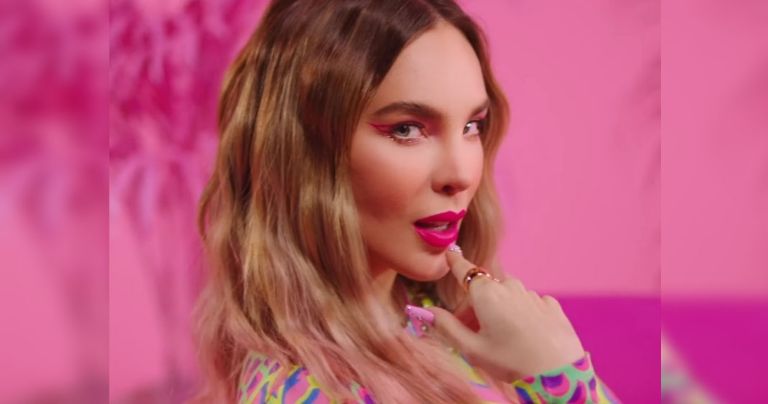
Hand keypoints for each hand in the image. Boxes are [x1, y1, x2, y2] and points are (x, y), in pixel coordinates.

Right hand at [424, 246, 585, 381]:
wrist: (559, 373)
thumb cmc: (512, 361)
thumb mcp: (472, 349)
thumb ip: (446, 327)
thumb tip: (425, 311)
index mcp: (486, 293)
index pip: (464, 270)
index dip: (455, 262)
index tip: (450, 253)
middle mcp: (509, 286)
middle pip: (484, 291)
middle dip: (475, 309)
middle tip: (473, 336)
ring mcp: (532, 294)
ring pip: (507, 297)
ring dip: (498, 311)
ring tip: (502, 340)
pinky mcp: (550, 305)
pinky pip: (528, 304)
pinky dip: (521, 315)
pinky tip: (525, 336)